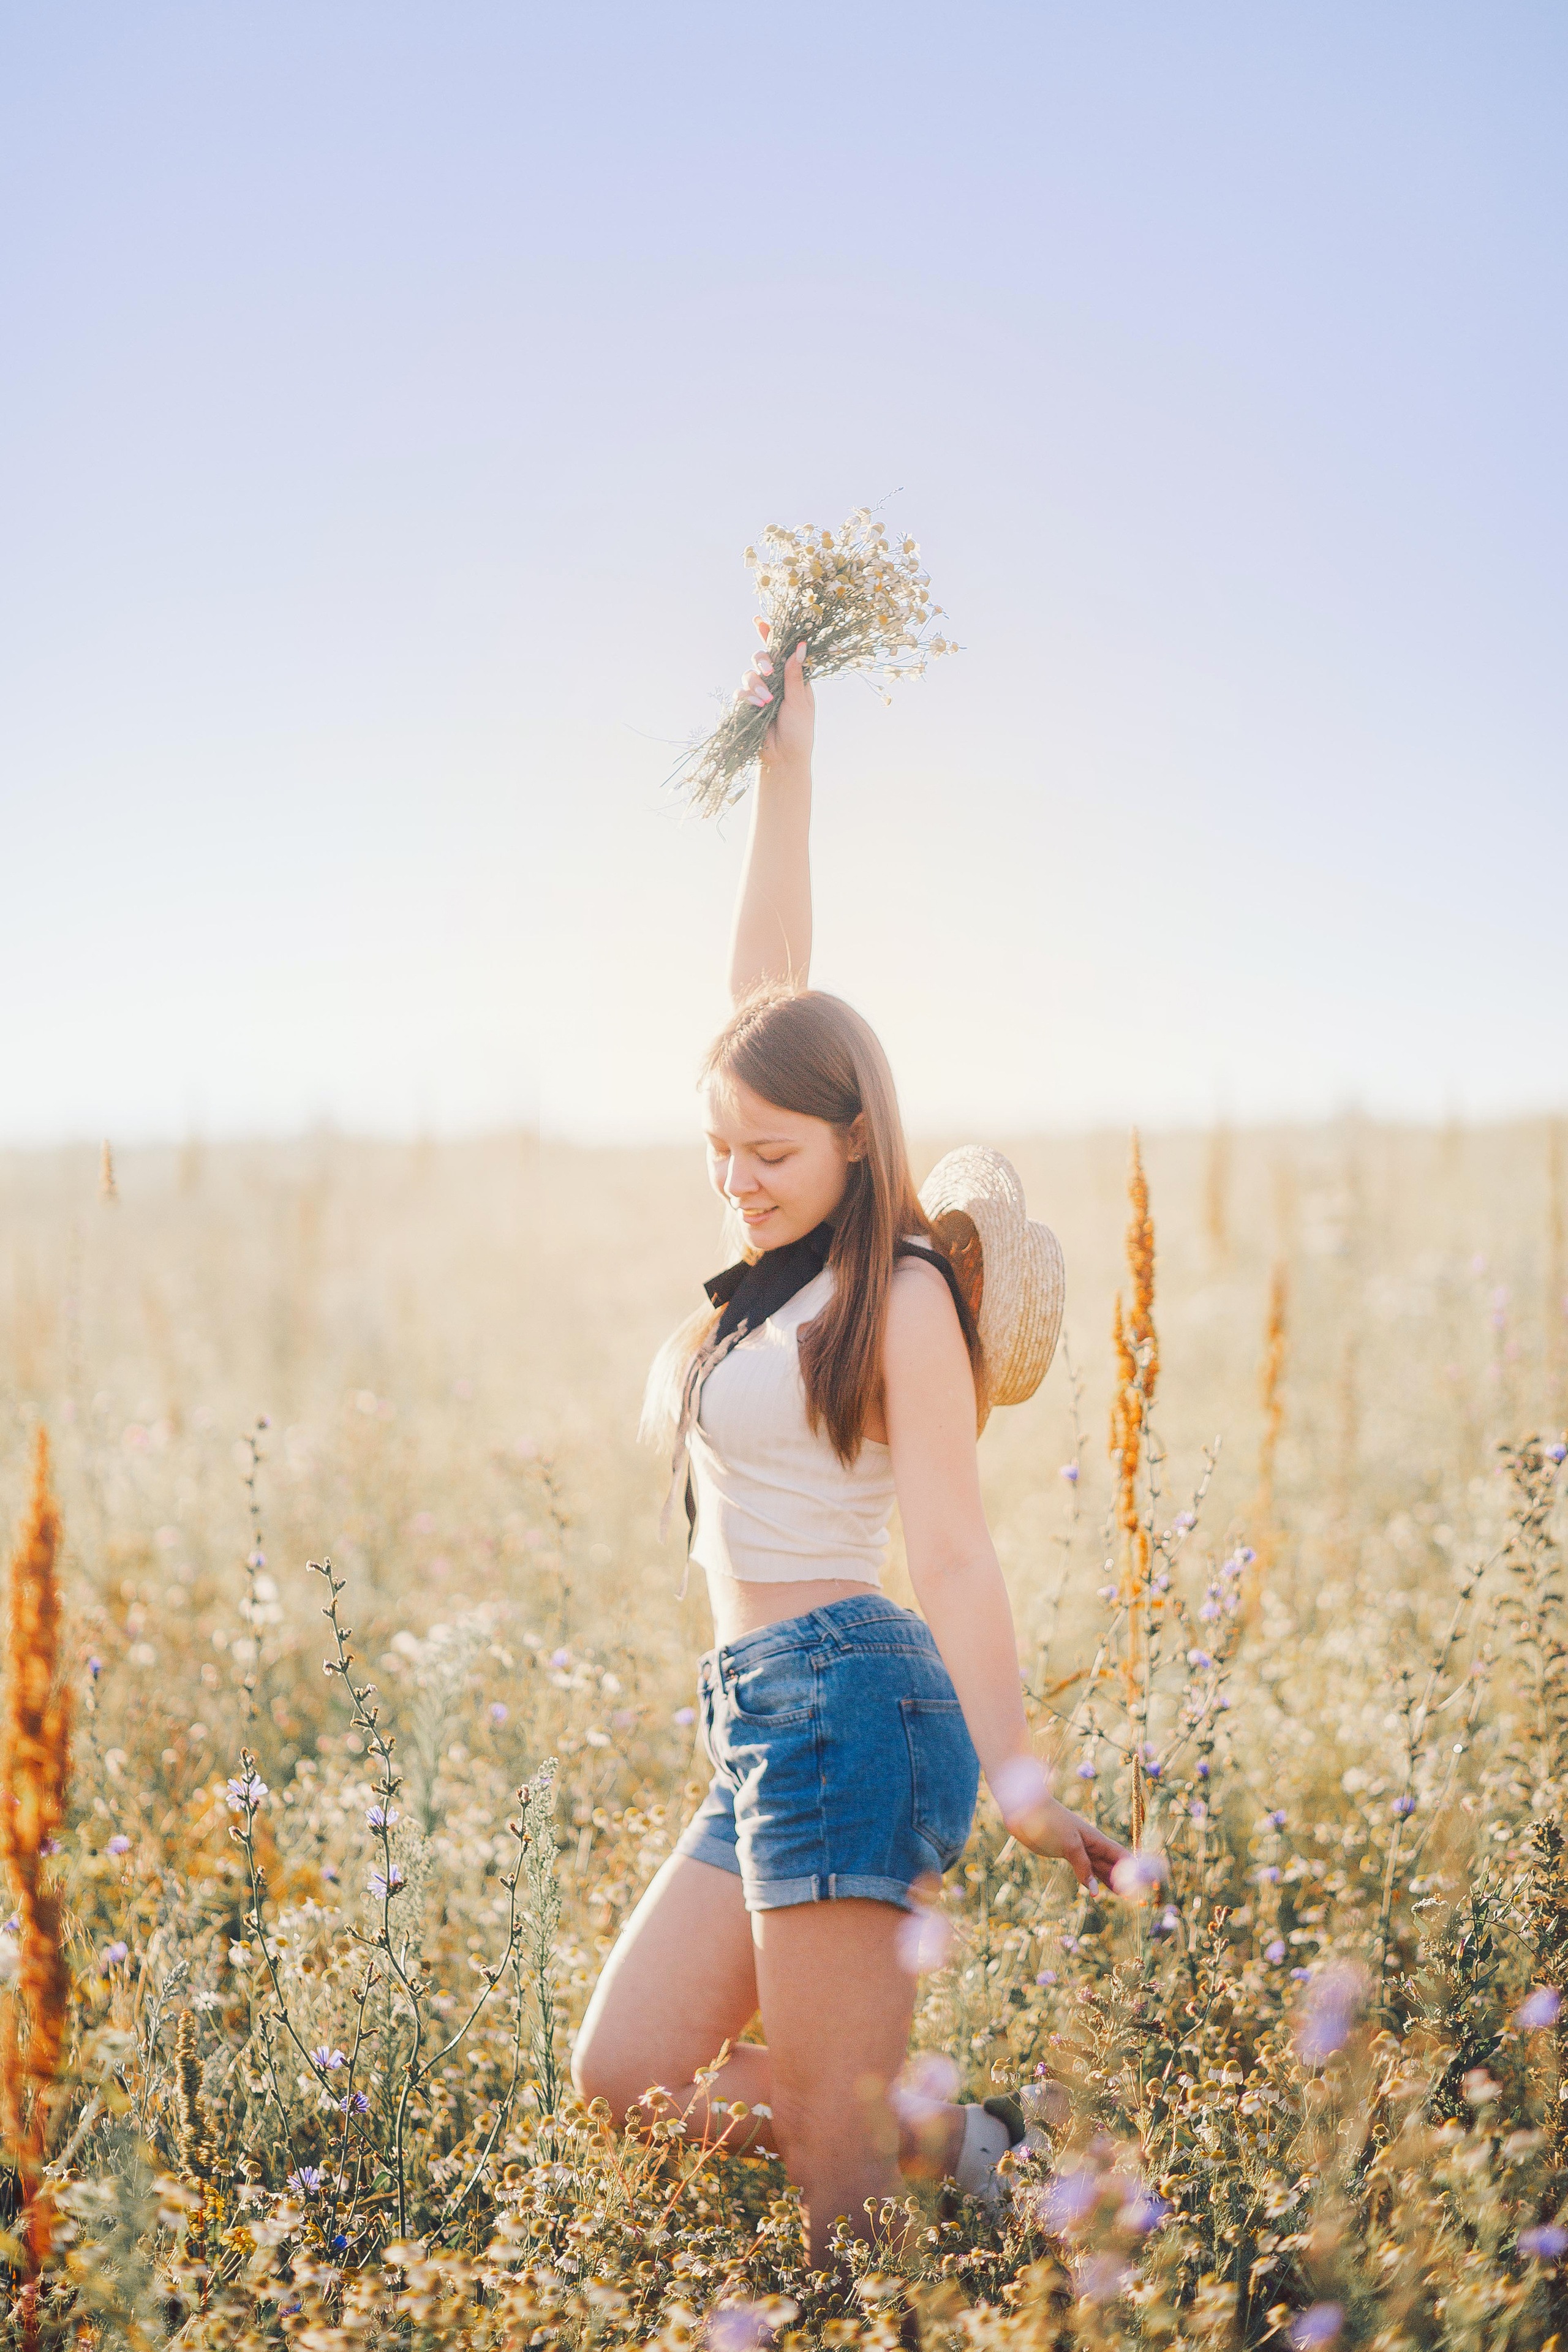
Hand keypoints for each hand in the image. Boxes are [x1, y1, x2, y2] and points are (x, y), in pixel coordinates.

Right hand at [739, 618, 813, 774]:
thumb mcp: (800, 701)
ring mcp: (760, 693)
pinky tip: (757, 707)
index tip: (760, 621)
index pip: (781, 651)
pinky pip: (740, 693)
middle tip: (767, 670)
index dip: (770, 635)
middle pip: (761, 657)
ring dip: (755, 685)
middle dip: (761, 660)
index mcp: (792, 678)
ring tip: (766, 701)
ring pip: (748, 674)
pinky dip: (747, 697)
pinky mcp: (747, 706)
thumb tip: (800, 646)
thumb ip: (794, 675)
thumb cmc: (799, 731)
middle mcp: (775, 682)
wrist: (784, 758)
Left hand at [1007, 1792, 1130, 1891]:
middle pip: (1113, 1865)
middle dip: (1126, 1879)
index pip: (1122, 1857)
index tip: (1149, 1881)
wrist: (1026, 1809)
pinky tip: (1097, 1889)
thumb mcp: (1070, 1844)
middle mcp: (1091, 1845)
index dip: (1136, 1869)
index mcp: (1096, 1839)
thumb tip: (1095, 1891)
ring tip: (1125, 1896)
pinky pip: (1086, 1870)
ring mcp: (1079, 1849)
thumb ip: (1083, 1867)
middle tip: (1137, 1897)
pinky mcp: (1066, 1853)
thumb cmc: (1050, 1821)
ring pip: (1100, 1869)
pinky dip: (1093, 1880)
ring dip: (1112, 1881)